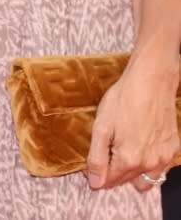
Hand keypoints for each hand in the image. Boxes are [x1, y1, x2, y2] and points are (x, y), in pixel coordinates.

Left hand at [86, 58, 178, 190]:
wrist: (151, 80)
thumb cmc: (124, 98)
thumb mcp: (102, 126)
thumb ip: (97, 158)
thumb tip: (95, 183)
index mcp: (129, 160)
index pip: (109, 181)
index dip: (96, 174)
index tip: (91, 163)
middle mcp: (149, 164)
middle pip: (126, 181)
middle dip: (113, 172)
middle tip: (106, 152)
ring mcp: (163, 158)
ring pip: (145, 180)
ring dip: (133, 173)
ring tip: (124, 151)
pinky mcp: (172, 149)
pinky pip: (159, 167)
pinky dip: (149, 163)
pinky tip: (141, 144)